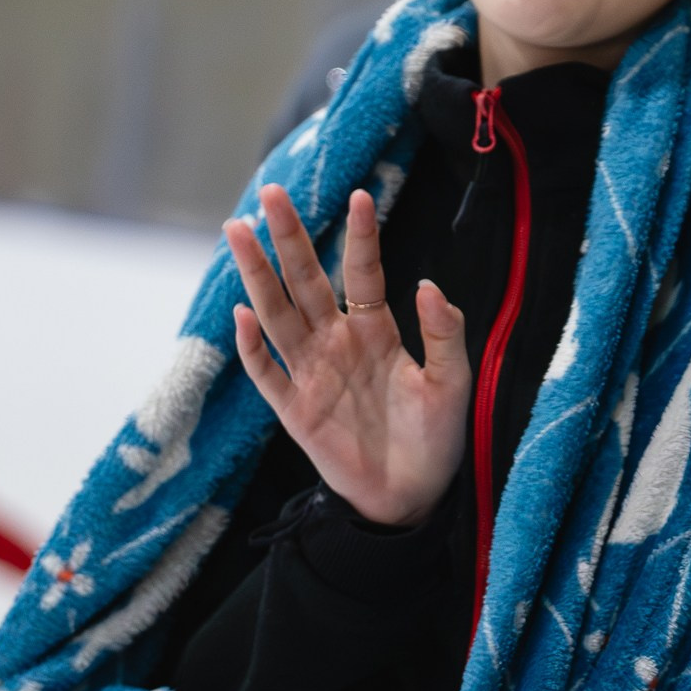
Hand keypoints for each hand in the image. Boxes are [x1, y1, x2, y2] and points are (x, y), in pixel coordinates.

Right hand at [227, 185, 470, 527]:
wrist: (411, 497)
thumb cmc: (435, 437)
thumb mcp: (453, 383)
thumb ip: (446, 334)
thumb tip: (427, 283)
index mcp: (377, 331)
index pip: (363, 274)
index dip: (361, 237)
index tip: (360, 195)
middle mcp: (338, 343)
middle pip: (306, 281)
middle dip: (289, 238)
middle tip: (272, 193)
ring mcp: (311, 373)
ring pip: (277, 314)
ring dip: (257, 275)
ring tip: (237, 231)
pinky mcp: (294, 410)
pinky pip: (266, 374)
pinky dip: (252, 347)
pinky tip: (242, 315)